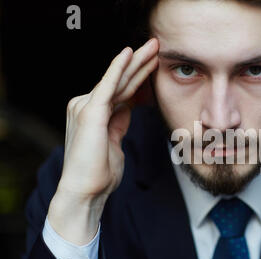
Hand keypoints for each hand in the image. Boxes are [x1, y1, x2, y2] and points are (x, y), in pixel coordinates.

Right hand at [48, 38, 158, 244]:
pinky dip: (118, 69)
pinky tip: (129, 54)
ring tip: (153, 47)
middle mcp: (87, 106)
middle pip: (120, 82)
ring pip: (117, 80)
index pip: (120, 90)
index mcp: (94, 114)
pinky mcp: (89, 112)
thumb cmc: (100, 173)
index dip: (138, 77)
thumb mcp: (114, 141)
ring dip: (136, 62)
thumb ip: (118, 121)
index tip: (154, 64)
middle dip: (140, 64)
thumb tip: (127, 106)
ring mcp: (86, 107)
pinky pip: (108, 86)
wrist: (86, 191)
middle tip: (156, 47)